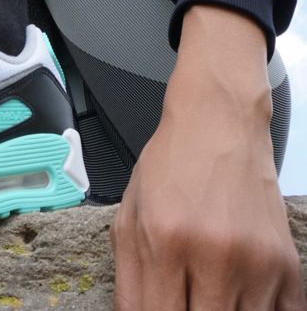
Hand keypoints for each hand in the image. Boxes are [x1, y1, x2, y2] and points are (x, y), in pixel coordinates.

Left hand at [111, 6, 305, 310]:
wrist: (219, 121)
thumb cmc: (172, 165)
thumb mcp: (129, 215)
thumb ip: (127, 281)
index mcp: (166, 243)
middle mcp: (215, 255)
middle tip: (184, 301)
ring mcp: (257, 262)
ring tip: (208, 294)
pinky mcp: (286, 264)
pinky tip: (240, 299)